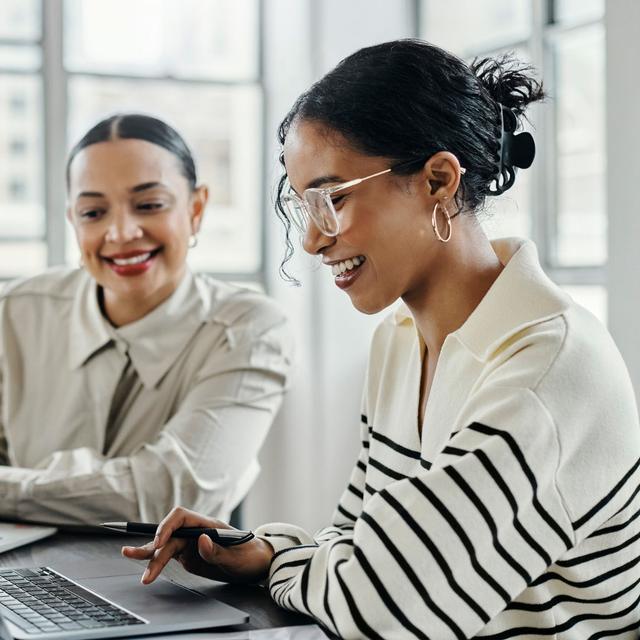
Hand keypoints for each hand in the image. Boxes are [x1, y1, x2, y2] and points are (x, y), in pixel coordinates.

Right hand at [121, 506, 273, 585]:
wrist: (256, 564)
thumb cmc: (250, 555)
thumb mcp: (237, 557)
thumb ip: (218, 551)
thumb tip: (201, 540)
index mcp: (208, 524)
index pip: (181, 517)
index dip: (167, 526)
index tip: (161, 542)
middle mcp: (196, 531)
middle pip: (169, 535)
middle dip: (155, 549)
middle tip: (144, 566)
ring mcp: (190, 543)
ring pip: (165, 546)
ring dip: (149, 553)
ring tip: (128, 554)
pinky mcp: (188, 555)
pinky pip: (167, 555)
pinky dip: (154, 559)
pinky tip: (141, 559)